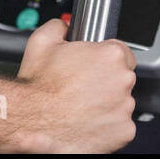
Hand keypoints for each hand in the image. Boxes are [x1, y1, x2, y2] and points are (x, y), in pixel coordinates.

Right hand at [13, 18, 136, 152]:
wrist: (34, 120)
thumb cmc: (39, 85)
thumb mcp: (41, 41)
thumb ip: (58, 27)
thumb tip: (63, 27)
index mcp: (110, 56)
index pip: (122, 51)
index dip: (104, 58)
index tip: (93, 64)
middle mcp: (123, 81)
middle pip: (121, 78)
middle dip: (104, 80)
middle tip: (79, 85)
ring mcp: (126, 108)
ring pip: (120, 102)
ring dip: (104, 103)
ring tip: (78, 104)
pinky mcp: (124, 131)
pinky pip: (119, 125)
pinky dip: (105, 124)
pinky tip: (84, 119)